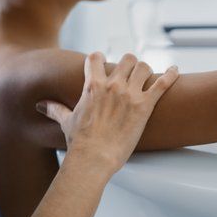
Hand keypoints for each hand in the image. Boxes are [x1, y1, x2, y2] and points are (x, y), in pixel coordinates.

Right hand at [36, 52, 178, 174]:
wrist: (94, 159)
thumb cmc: (80, 143)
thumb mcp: (66, 122)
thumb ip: (55, 109)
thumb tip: (41, 105)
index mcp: (92, 86)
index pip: (96, 58)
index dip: (100, 59)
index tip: (104, 63)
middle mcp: (112, 85)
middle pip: (126, 59)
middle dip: (129, 65)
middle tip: (130, 74)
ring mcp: (130, 94)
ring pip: (144, 67)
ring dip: (146, 71)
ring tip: (148, 78)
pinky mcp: (145, 106)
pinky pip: (163, 83)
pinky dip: (171, 74)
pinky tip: (175, 70)